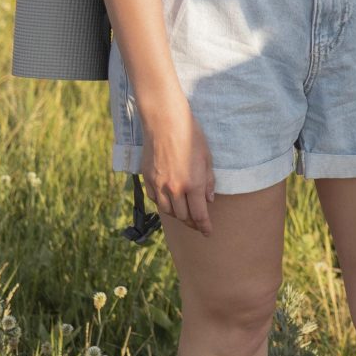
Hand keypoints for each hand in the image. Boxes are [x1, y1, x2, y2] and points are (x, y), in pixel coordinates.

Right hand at [140, 98, 215, 236]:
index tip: (208, 232)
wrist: (164, 123)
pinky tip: (170, 203)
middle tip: (199, 224)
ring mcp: (159, 185)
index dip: (204, 226)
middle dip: (192, 223)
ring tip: (185, 216)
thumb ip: (208, 182)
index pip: (199, 215)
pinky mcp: (147, 180)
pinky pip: (156, 200)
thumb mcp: (207, 158)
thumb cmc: (190, 136)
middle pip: (183, 216)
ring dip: (178, 216)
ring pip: (168, 211)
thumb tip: (208, 200)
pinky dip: (164, 205)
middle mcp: (174, 189)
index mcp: (192, 184)